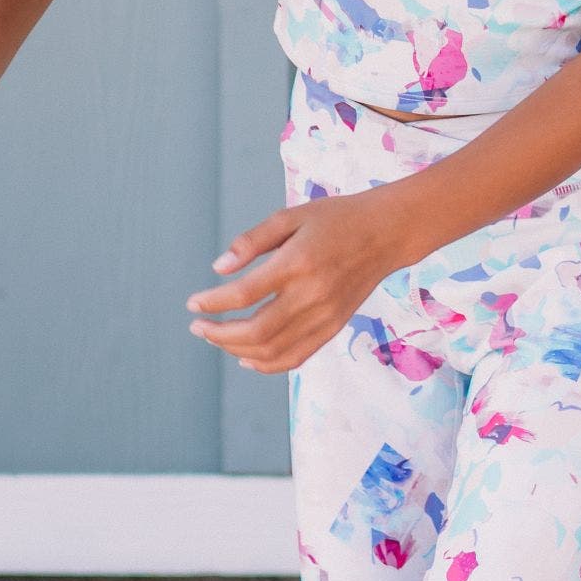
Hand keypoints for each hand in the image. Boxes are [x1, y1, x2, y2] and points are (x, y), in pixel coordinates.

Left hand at [186, 193, 402, 374]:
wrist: (387, 234)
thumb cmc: (336, 219)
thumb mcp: (290, 217)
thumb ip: (252, 241)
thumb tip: (218, 269)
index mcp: (298, 263)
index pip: (244, 294)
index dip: (212, 302)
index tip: (193, 303)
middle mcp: (312, 295)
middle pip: (256, 331)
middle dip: (219, 334)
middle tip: (197, 326)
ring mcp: (326, 316)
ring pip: (273, 351)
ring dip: (237, 350)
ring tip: (217, 337)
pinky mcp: (334, 327)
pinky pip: (296, 357)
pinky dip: (267, 364)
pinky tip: (246, 357)